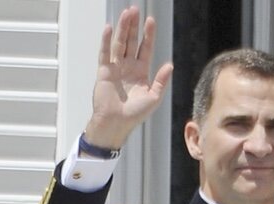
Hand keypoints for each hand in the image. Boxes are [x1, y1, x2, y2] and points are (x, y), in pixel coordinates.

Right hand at [84, 6, 173, 149]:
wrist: (116, 123)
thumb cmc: (134, 114)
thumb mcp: (153, 97)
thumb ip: (161, 81)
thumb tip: (169, 65)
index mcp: (141, 72)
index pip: (146, 48)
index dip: (148, 35)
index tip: (150, 21)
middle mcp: (128, 67)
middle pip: (132, 42)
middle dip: (134, 26)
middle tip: (135, 10)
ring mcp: (116, 68)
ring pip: (119, 44)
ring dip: (122, 28)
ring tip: (126, 14)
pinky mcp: (104, 71)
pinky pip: (105, 53)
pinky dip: (106, 41)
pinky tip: (109, 28)